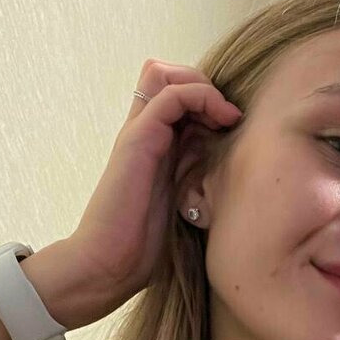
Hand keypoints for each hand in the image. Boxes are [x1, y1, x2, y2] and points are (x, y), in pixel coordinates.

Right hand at [66, 59, 241, 317]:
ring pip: (166, 75)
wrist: (108, 265)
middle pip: (166, 75)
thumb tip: (232, 172)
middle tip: (227, 117)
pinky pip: (171, 96)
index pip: (175, 96)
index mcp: (152, 146)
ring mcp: (138, 134)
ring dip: (204, 87)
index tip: (231, 127)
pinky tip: (222, 121)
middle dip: (203, 85)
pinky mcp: (138, 140)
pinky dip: (201, 97)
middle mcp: (143, 134)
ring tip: (227, 116)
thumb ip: (196, 181)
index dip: (205, 100)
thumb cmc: (141, 249)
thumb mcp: (182, 207)